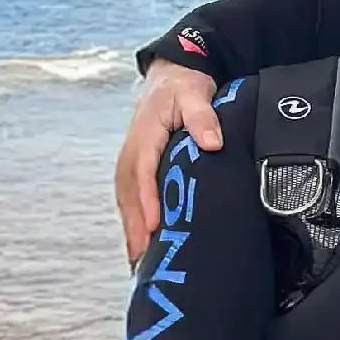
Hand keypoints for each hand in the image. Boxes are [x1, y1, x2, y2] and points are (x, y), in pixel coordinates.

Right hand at [115, 63, 221, 264]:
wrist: (170, 75)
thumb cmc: (184, 86)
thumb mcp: (195, 93)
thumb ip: (203, 117)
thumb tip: (212, 143)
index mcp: (144, 136)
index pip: (142, 173)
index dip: (146, 203)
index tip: (153, 228)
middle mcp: (132, 152)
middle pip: (129, 196)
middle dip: (135, 229)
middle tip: (144, 262)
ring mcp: (132, 162)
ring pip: (127, 201)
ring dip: (132, 231)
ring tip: (141, 264)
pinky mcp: (138, 169)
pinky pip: (132, 199)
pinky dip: (135, 223)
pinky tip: (143, 245)